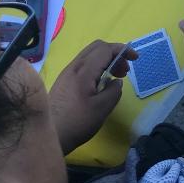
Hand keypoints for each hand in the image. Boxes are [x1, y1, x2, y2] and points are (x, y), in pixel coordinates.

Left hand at [48, 39, 137, 154]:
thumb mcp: (102, 108)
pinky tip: (100, 84)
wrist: (48, 134)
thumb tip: (116, 81)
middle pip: (96, 48)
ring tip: (115, 77)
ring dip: (105, 61)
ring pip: (89, 56)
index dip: (122, 50)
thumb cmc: (77, 122)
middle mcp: (74, 66)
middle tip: (125, 71)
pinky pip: (83, 65)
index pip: (105, 49)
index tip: (135, 59)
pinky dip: (96, 67)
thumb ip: (114, 91)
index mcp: (84, 70)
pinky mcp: (64, 81)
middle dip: (114, 54)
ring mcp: (67, 73)